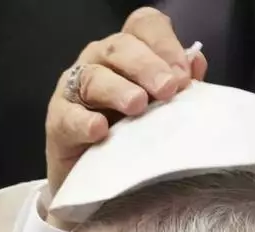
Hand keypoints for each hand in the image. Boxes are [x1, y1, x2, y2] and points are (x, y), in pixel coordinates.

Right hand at [44, 7, 207, 221]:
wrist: (97, 183)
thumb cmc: (133, 138)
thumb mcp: (161, 111)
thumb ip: (179, 87)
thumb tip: (197, 63)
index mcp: (129, 53)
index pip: (144, 26)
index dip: (165, 43)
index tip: (184, 76)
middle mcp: (100, 61)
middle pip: (120, 47)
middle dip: (147, 67)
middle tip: (168, 89)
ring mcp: (75, 89)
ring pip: (93, 77)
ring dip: (118, 89)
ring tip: (137, 105)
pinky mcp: (58, 120)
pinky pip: (68, 116)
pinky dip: (83, 122)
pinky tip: (100, 131)